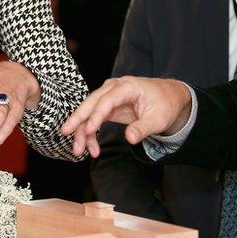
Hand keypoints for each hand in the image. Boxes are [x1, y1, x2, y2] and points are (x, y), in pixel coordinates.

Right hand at [60, 76, 191, 157]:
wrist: (170, 97)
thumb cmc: (165, 104)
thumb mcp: (159, 118)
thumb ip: (143, 128)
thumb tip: (129, 138)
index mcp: (127, 86)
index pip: (107, 100)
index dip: (96, 115)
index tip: (90, 130)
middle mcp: (114, 88)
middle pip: (91, 102)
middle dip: (78, 119)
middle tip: (66, 134)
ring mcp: (109, 96)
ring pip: (89, 112)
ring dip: (82, 131)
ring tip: (79, 150)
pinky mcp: (108, 106)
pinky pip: (94, 119)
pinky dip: (91, 133)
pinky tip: (92, 148)